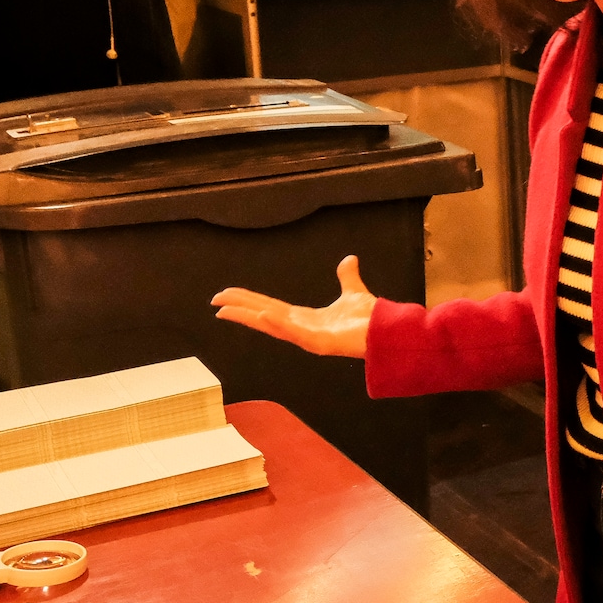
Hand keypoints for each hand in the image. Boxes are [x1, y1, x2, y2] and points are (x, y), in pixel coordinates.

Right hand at [212, 254, 376, 357]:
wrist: (387, 330)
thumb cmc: (369, 319)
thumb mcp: (354, 291)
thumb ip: (347, 277)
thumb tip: (349, 259)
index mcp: (306, 318)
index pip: (270, 307)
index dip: (249, 301)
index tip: (228, 295)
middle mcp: (302, 329)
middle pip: (264, 316)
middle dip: (240, 308)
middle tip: (215, 301)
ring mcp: (308, 338)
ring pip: (271, 326)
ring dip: (249, 317)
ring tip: (227, 310)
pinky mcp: (319, 343)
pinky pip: (294, 333)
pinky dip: (277, 324)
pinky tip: (261, 315)